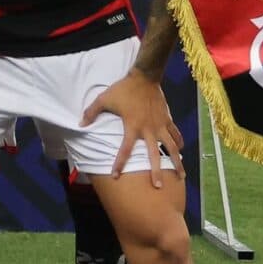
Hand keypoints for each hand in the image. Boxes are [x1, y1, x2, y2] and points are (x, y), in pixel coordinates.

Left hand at [84, 71, 180, 186]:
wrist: (144, 76)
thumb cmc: (123, 89)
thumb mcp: (104, 99)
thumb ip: (91, 112)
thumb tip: (81, 124)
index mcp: (132, 126)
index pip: (125, 150)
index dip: (119, 163)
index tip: (116, 176)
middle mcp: (148, 129)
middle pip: (153, 154)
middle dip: (156, 171)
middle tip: (157, 187)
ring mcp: (160, 125)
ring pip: (172, 147)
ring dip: (177, 162)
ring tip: (181, 176)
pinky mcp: (168, 119)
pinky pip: (175, 134)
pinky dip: (179, 143)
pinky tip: (181, 152)